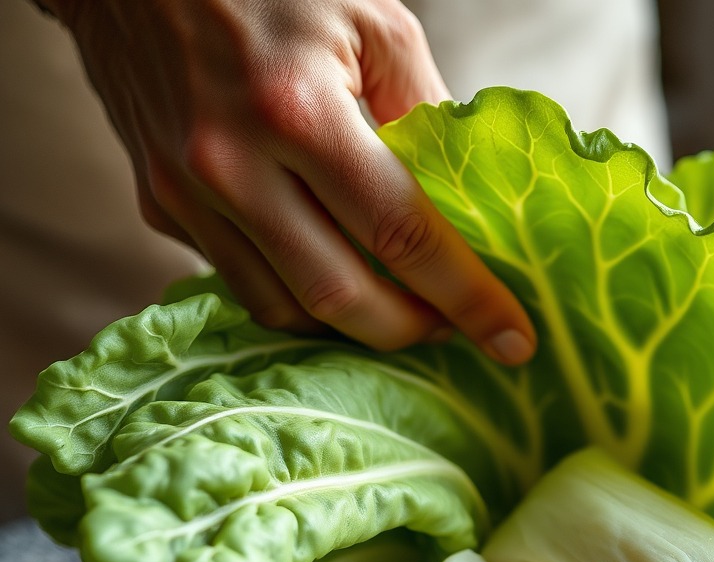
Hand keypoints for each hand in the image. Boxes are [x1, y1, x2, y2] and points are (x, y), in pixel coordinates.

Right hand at [53, 0, 535, 363]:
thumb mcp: (372, 22)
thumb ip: (425, 114)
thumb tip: (466, 200)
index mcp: (297, 110)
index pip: (402, 233)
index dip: (467, 297)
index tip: (513, 340)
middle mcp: (232, 164)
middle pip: (340, 297)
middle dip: (410, 331)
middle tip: (452, 331)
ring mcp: (187, 194)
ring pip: (284, 309)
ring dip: (352, 327)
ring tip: (397, 311)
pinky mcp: (161, 207)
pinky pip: (241, 282)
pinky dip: (296, 297)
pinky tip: (333, 279)